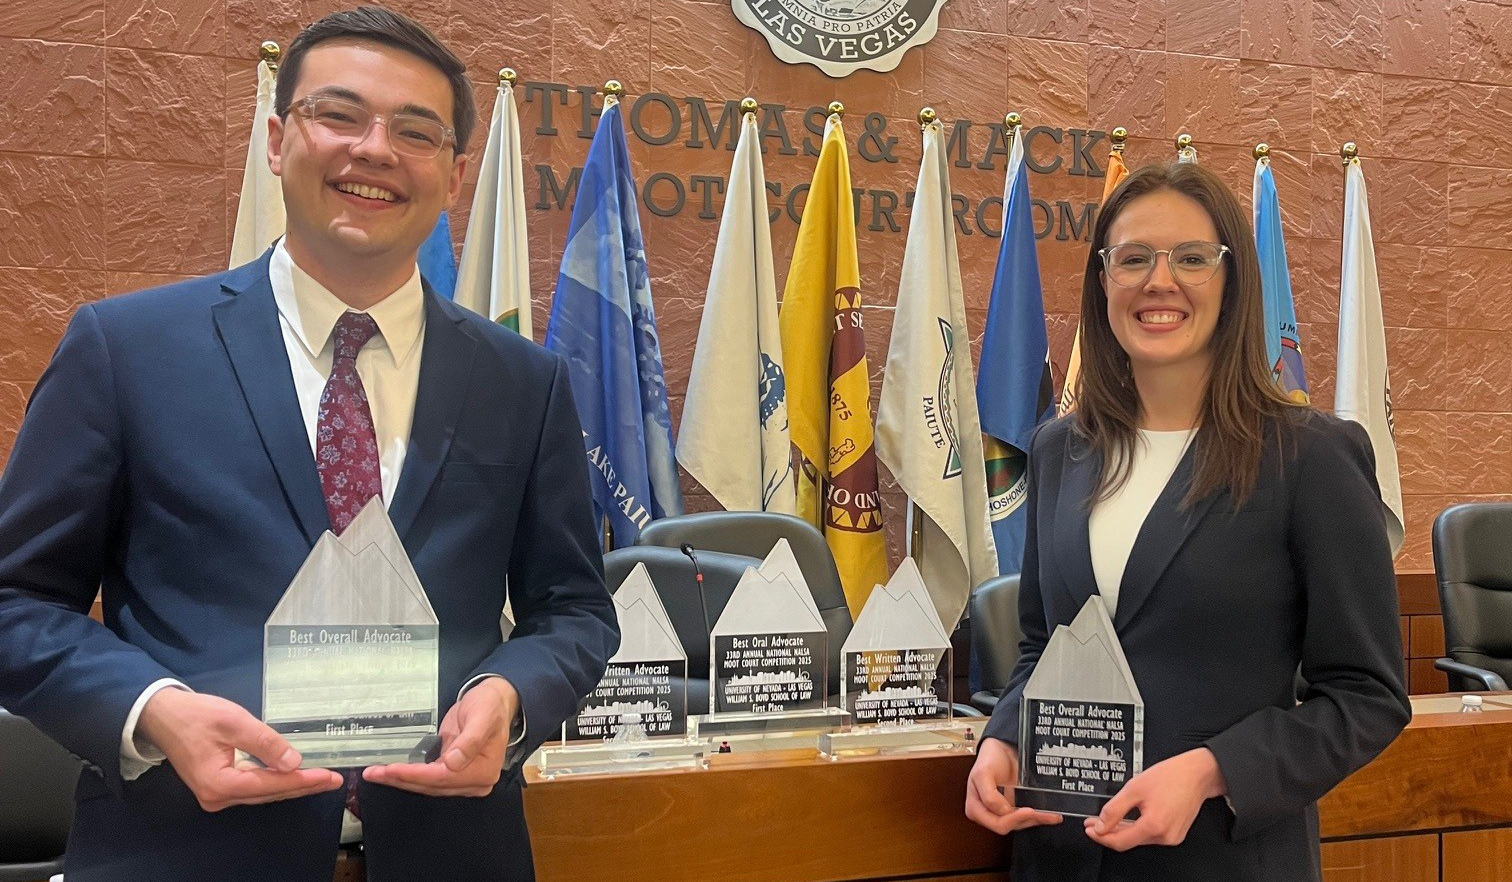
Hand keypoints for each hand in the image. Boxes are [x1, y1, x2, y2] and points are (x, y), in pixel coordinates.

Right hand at [137, 688, 342, 811]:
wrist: (161, 716)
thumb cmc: (195, 715)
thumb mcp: (233, 722)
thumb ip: (265, 743)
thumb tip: (294, 762)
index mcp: (219, 784)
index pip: (271, 785)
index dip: (303, 780)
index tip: (331, 777)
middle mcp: (217, 797)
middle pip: (269, 793)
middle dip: (303, 785)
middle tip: (334, 779)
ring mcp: (216, 795)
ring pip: (262, 793)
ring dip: (291, 785)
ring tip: (321, 779)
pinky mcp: (217, 787)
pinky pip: (253, 787)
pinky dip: (274, 781)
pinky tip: (293, 775)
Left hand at [364, 676, 517, 796]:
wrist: (494, 700)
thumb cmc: (490, 706)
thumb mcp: (483, 717)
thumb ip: (471, 740)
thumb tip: (453, 763)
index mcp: (483, 771)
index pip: (444, 777)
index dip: (416, 775)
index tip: (393, 770)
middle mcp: (474, 781)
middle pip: (432, 785)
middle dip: (402, 780)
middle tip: (374, 773)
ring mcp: (463, 779)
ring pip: (427, 785)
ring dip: (401, 780)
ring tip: (376, 774)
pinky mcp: (453, 772)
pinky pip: (428, 778)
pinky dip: (409, 776)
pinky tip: (391, 772)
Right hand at [964, 737, 1063, 834]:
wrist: (1000, 749)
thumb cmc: (988, 760)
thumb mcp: (983, 773)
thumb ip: (988, 795)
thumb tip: (1002, 811)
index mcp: (976, 809)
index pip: (996, 824)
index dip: (1013, 820)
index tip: (1028, 810)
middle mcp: (989, 814)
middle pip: (1010, 826)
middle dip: (1027, 820)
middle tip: (1041, 812)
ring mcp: (1003, 812)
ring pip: (1021, 824)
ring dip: (1037, 820)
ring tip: (1052, 815)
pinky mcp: (1015, 808)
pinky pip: (1027, 817)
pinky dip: (1040, 817)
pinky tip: (1051, 816)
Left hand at [1083, 747, 1226, 850]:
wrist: (1196, 773)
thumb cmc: (1171, 776)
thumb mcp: (1134, 788)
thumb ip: (1114, 809)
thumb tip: (1100, 825)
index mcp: (1154, 825)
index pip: (1119, 842)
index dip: (1100, 837)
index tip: (1089, 829)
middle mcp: (1165, 836)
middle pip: (1129, 841)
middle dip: (1109, 832)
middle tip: (1094, 823)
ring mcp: (1172, 837)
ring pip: (1139, 838)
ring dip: (1122, 830)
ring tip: (1109, 819)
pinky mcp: (1176, 834)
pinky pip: (1150, 834)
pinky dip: (1137, 828)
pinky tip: (1129, 819)